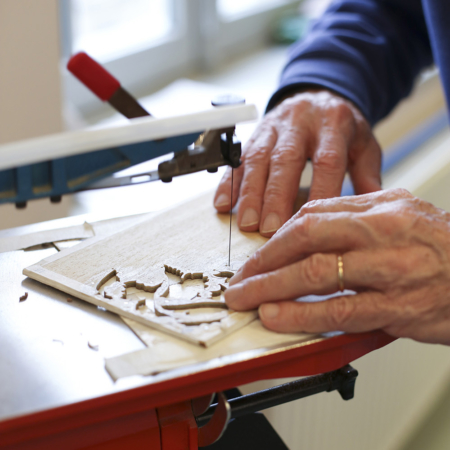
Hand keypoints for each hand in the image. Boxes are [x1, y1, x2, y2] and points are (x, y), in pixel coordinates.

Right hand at [214, 89, 381, 236]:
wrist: (317, 95)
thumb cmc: (341, 126)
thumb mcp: (364, 143)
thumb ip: (368, 175)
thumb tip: (369, 213)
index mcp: (333, 123)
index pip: (327, 160)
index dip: (318, 192)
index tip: (312, 225)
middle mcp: (300, 121)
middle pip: (285, 159)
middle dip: (275, 196)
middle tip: (269, 229)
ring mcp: (273, 126)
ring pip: (257, 159)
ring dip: (249, 193)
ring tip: (247, 223)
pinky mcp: (254, 134)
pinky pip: (237, 158)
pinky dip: (228, 182)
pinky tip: (222, 204)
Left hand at [225, 189, 449, 344]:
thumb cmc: (443, 247)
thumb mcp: (402, 216)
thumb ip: (356, 219)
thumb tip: (306, 229)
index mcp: (382, 206)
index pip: (313, 214)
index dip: (276, 236)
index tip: (256, 253)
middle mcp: (384, 232)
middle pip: (306, 237)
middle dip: (265, 259)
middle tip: (240, 278)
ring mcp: (391, 269)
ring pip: (317, 273)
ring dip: (272, 287)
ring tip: (245, 298)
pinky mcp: (400, 308)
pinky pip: (340, 311)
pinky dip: (302, 314)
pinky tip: (276, 316)